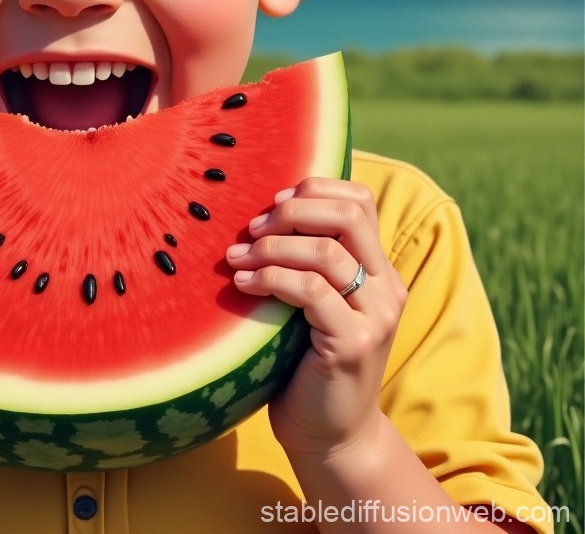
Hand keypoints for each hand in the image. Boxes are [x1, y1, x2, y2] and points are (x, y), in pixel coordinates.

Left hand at [225, 178, 406, 456]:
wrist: (331, 435)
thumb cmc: (306, 360)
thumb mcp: (312, 300)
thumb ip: (307, 260)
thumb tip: (261, 210)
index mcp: (380, 268)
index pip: (360, 200)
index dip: (314, 189)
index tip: (272, 204)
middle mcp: (388, 288)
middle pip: (349, 215)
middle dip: (292, 212)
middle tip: (251, 228)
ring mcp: (377, 317)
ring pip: (326, 251)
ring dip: (271, 247)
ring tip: (236, 258)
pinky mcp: (354, 344)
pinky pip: (310, 291)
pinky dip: (270, 278)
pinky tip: (243, 285)